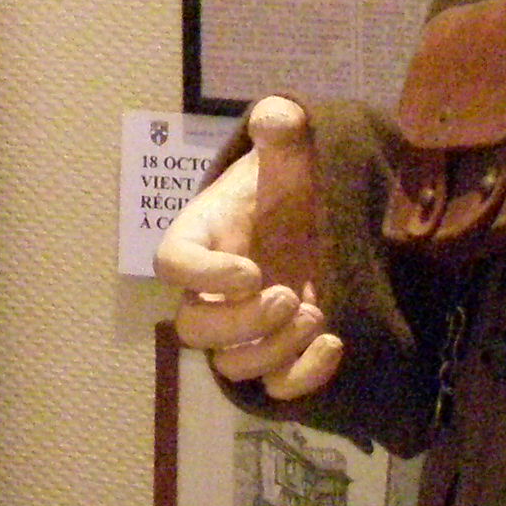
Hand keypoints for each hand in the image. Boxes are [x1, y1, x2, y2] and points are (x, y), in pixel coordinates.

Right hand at [156, 95, 342, 399]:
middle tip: (289, 294)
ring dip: (271, 351)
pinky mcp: (278, 351)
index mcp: (200, 236)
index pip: (172, 263)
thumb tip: (278, 117)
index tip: (251, 268)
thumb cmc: (292, 178)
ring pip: (231, 365)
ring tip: (315, 313)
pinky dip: (301, 380)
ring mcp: (243, 326)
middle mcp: (211, 289)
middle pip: (192, 328)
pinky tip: (333, 344)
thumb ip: (282, 127)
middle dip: (239, 322)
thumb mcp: (291, 146)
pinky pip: (274, 388)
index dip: (204, 275)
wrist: (318, 213)